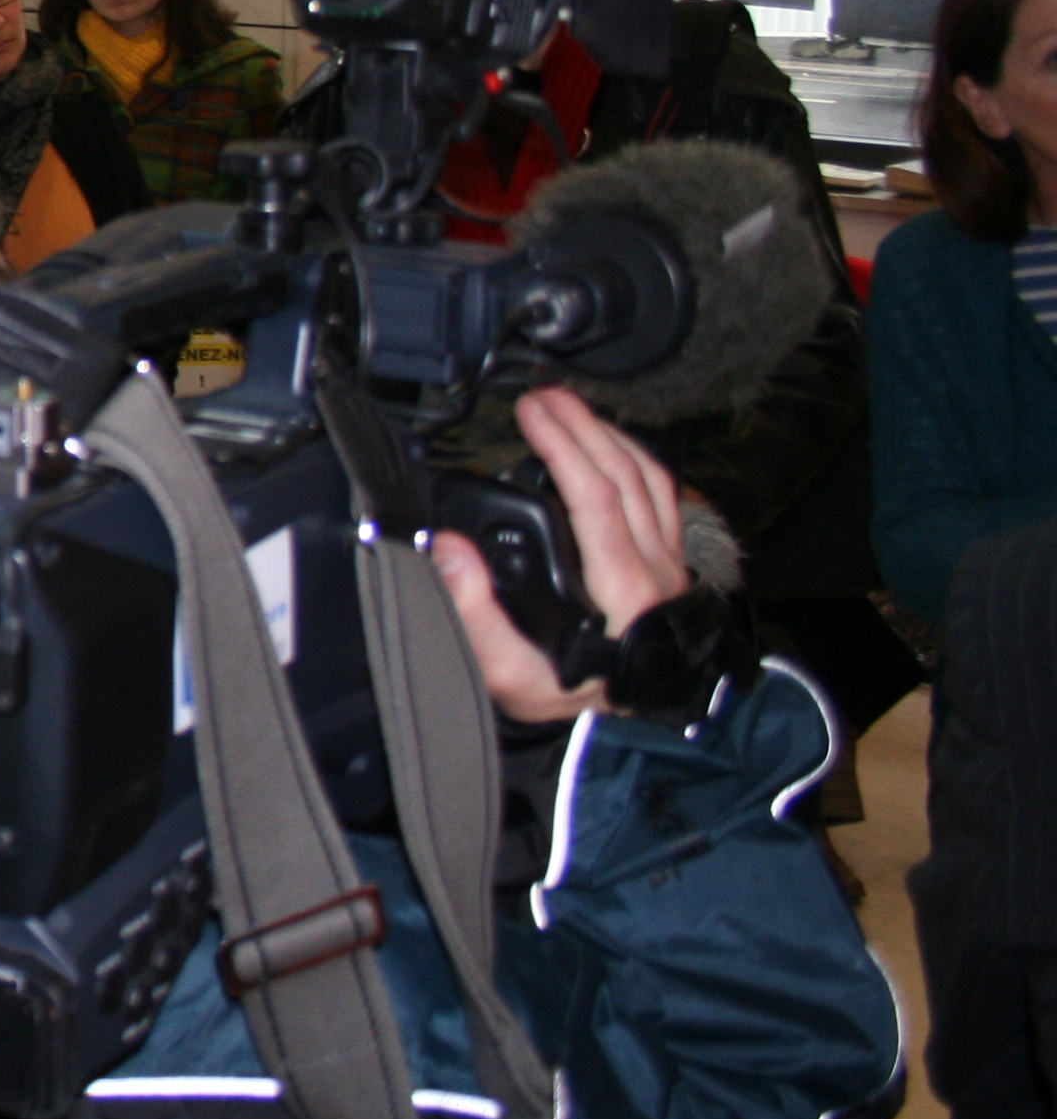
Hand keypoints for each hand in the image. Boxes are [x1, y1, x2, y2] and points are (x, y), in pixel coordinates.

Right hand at [428, 386, 689, 724]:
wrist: (619, 721)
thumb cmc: (563, 694)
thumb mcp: (509, 674)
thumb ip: (474, 613)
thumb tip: (444, 547)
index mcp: (622, 595)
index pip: (596, 500)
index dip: (563, 449)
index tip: (529, 417)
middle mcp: (656, 574)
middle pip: (626, 477)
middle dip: (581, 426)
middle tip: (541, 398)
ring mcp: (671, 567)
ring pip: (650, 480)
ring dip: (609, 435)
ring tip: (569, 407)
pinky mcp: (673, 565)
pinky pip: (663, 495)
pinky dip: (635, 458)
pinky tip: (608, 441)